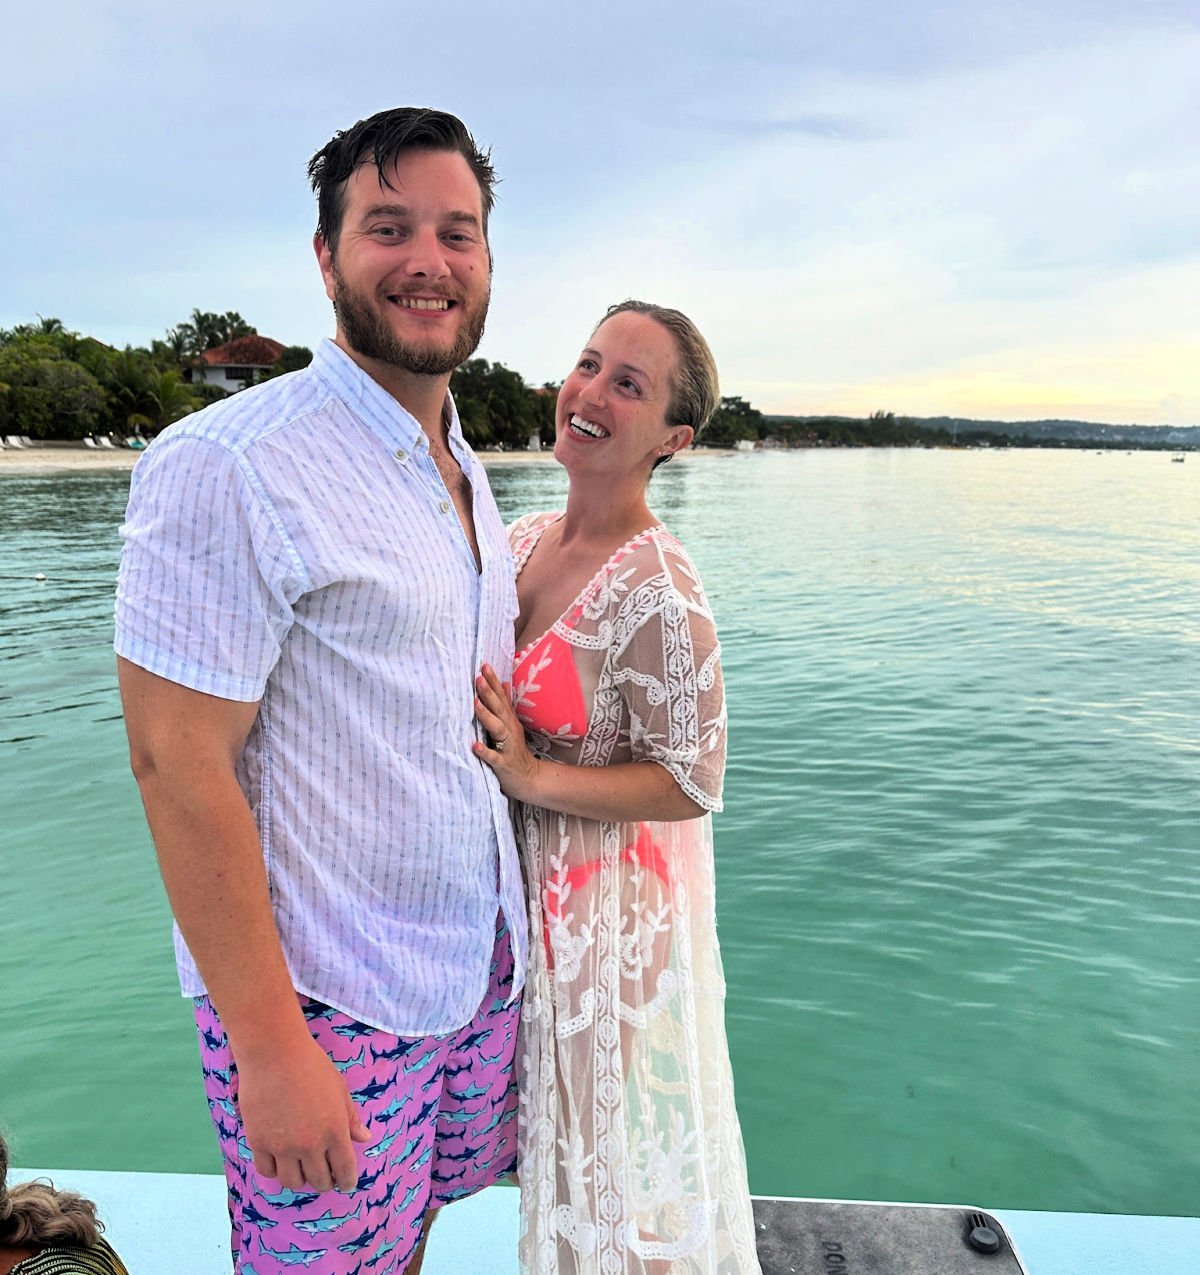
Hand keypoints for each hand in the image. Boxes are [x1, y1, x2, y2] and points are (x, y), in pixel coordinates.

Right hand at [237, 1033, 370, 1192]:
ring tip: (302, 1169)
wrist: (275, 1053)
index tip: (346, 1184)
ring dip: (300, 1179)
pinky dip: (276, 1170)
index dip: (347, 1181)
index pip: (345, 1169)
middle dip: (325, 1181)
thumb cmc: (312, 1065)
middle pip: (319, 1181)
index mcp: (335, 1130)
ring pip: (292, 1182)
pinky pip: (268, 1171)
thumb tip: (364, 1139)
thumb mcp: (340, 1089)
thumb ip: (351, 1118)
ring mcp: (283, 1146)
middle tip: (325, 1176)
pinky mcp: (259, 1142)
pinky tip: (280, 1160)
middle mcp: (310, 1144)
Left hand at [473, 663, 539, 801]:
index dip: (493, 682)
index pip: (501, 697)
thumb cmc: (515, 750)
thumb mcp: (512, 725)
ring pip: (497, 729)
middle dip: (489, 693)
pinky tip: (474, 745)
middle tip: (478, 677)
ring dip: (486, 716)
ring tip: (474, 704)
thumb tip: (503, 683)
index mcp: (509, 721)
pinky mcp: (503, 763)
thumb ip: (506, 705)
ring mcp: (507, 747)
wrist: (529, 778)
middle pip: (499, 709)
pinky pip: (494, 757)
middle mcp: (509, 730)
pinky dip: (484, 751)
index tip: (484, 666)